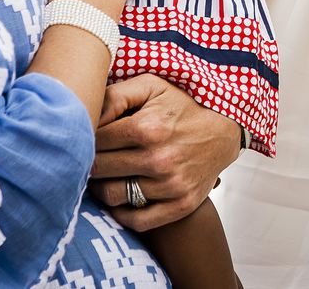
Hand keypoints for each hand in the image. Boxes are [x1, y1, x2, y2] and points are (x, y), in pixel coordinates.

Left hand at [91, 74, 240, 229]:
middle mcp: (158, 159)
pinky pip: (136, 221)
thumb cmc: (181, 106)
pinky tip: (121, 196)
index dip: (85, 138)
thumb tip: (86, 116)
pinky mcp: (180, 205)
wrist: (223, 131)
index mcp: (147, 128)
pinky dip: (121, 212)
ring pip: (112, 195)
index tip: (86, 137)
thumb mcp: (151, 87)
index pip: (95, 140)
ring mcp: (171, 185)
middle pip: (99, 169)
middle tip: (89, 157)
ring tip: (104, 175)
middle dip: (88, 162)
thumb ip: (115, 96)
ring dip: (101, 186)